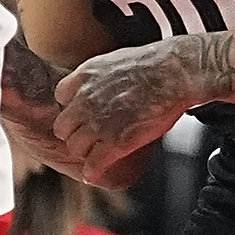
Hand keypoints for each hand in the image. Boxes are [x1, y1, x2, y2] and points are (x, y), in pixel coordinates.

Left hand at [54, 39, 195, 169]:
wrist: (173, 73)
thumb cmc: (154, 64)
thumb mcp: (114, 60)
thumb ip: (101, 76)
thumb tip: (104, 84)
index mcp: (84, 77)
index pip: (61, 97)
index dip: (72, 108)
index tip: (81, 114)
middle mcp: (85, 101)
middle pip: (63, 127)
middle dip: (74, 134)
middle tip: (87, 138)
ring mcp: (98, 123)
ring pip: (75, 148)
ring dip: (85, 153)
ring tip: (94, 155)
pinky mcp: (115, 142)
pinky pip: (93, 164)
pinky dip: (92, 171)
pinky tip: (93, 174)